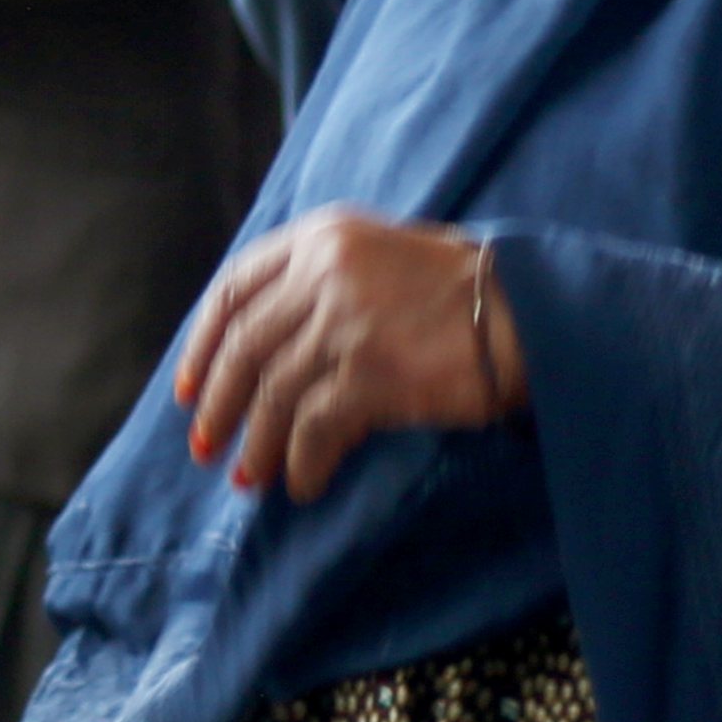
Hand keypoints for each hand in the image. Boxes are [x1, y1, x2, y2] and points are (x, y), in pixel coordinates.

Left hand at [171, 209, 515, 500]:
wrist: (534, 311)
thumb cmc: (463, 290)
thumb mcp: (378, 258)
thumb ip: (318, 284)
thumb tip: (258, 354)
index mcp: (321, 237)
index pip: (233, 290)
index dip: (202, 345)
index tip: (187, 387)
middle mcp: (324, 273)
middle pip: (244, 347)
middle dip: (216, 404)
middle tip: (204, 448)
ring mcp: (345, 323)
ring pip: (273, 394)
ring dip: (257, 444)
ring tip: (250, 478)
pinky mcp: (371, 373)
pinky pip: (314, 428)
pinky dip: (302, 462)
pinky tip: (302, 484)